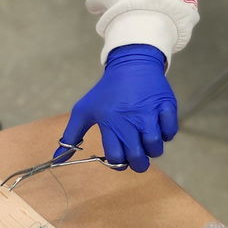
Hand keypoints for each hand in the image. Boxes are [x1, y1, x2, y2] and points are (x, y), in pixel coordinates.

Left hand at [54, 44, 177, 171]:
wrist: (131, 64)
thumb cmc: (106, 92)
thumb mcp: (84, 110)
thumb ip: (71, 136)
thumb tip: (57, 158)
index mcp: (109, 121)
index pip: (116, 157)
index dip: (117, 163)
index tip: (118, 156)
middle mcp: (130, 119)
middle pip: (138, 157)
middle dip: (137, 163)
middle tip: (135, 155)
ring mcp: (150, 113)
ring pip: (156, 147)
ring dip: (152, 150)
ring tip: (145, 140)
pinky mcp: (167, 106)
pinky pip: (171, 133)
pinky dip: (166, 134)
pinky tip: (156, 126)